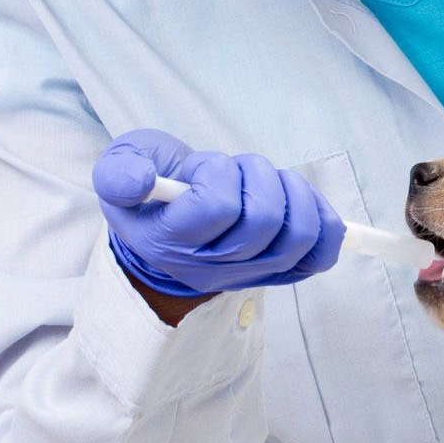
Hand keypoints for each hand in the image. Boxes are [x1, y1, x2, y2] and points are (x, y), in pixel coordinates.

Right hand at [92, 129, 344, 297]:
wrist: (169, 231)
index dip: (219, 173)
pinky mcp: (282, 272)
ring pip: (299, 235)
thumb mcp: (118, 171)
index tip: (204, 168)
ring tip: (270, 181)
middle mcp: (215, 268)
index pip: (217, 206)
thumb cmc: (149, 194)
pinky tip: (305, 201)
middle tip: (241, 169)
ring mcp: (252, 274)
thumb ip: (119, 172)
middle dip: (260, 177)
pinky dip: (325, 222)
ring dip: (293, 192)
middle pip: (266, 220)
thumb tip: (140, 181)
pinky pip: (321, 255)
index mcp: (172, 242)